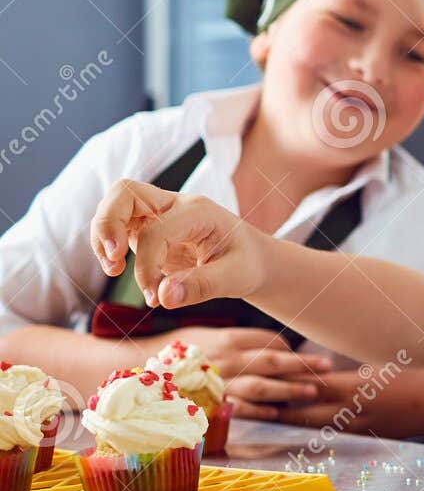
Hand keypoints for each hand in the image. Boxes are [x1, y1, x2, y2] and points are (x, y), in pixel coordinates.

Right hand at [91, 181, 269, 308]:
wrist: (254, 259)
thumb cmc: (248, 264)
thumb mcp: (237, 278)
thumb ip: (203, 286)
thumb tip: (164, 297)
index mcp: (199, 212)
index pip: (156, 231)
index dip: (147, 265)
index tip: (155, 295)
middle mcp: (175, 205)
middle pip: (125, 192)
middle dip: (107, 224)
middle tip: (113, 263)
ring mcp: (158, 213)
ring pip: (114, 205)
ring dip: (102, 236)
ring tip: (113, 270)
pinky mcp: (147, 227)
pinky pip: (115, 225)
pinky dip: (107, 244)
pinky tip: (117, 268)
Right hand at [136, 326, 332, 419]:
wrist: (133, 375)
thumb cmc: (173, 354)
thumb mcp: (202, 336)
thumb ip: (234, 340)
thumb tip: (275, 346)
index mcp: (223, 338)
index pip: (266, 340)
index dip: (288, 347)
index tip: (302, 353)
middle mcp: (223, 359)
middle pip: (271, 361)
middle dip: (302, 365)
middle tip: (328, 366)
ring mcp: (217, 383)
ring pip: (262, 386)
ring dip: (291, 389)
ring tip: (314, 391)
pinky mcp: (209, 404)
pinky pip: (241, 408)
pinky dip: (263, 409)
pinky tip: (281, 411)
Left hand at [269, 368, 423, 438]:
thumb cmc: (406, 380)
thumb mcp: (373, 372)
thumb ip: (340, 379)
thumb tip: (307, 379)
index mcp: (355, 388)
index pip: (310, 386)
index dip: (284, 383)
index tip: (259, 379)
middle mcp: (351, 412)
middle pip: (303, 413)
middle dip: (275, 409)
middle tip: (247, 404)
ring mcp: (355, 430)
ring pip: (312, 429)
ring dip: (287, 424)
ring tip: (262, 419)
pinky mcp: (360, 440)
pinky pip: (327, 437)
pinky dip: (309, 433)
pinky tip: (293, 431)